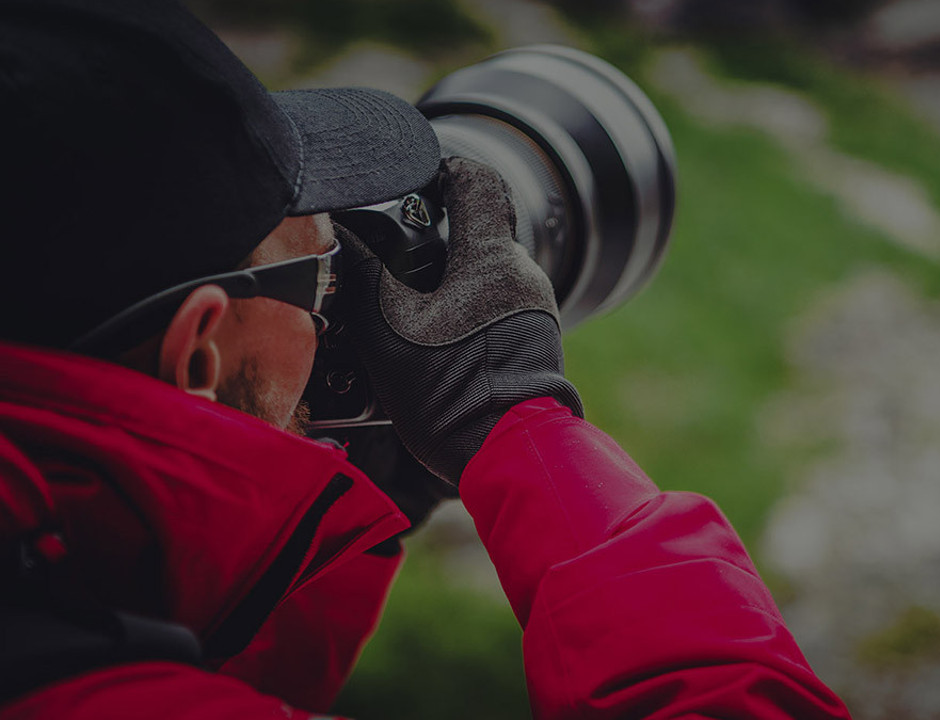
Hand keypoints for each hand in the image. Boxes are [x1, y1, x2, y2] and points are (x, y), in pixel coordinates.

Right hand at [342, 157, 582, 484]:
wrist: (509, 455)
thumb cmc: (454, 396)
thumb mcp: (389, 333)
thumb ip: (361, 276)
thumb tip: (334, 235)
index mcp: (493, 259)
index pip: (478, 179)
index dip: (443, 168)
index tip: (413, 182)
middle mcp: (524, 274)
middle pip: (479, 228)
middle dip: (436, 236)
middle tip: (392, 254)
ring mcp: (536, 308)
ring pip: (487, 269)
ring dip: (450, 277)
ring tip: (407, 303)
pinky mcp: (535, 337)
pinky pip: (496, 303)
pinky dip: (466, 308)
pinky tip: (433, 336)